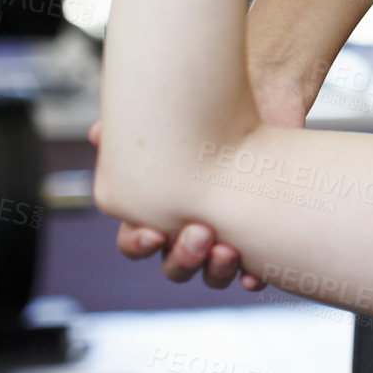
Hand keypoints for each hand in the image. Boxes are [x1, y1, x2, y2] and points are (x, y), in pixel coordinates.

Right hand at [90, 82, 309, 290]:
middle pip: (174, 265)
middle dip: (182, 257)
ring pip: (210, 274)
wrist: (271, 96)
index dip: (138, 243)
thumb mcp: (178, 117)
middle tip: (200, 232)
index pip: (135, 241)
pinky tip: (253, 272)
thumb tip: (100, 133)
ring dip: (214, 270)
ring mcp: (228, 233)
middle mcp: (192, 226)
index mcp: (162, 208)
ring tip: (227, 248)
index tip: (151, 231)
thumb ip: (136, 130)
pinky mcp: (263, 234)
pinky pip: (254, 272)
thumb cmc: (218, 113)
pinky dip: (251, 277)